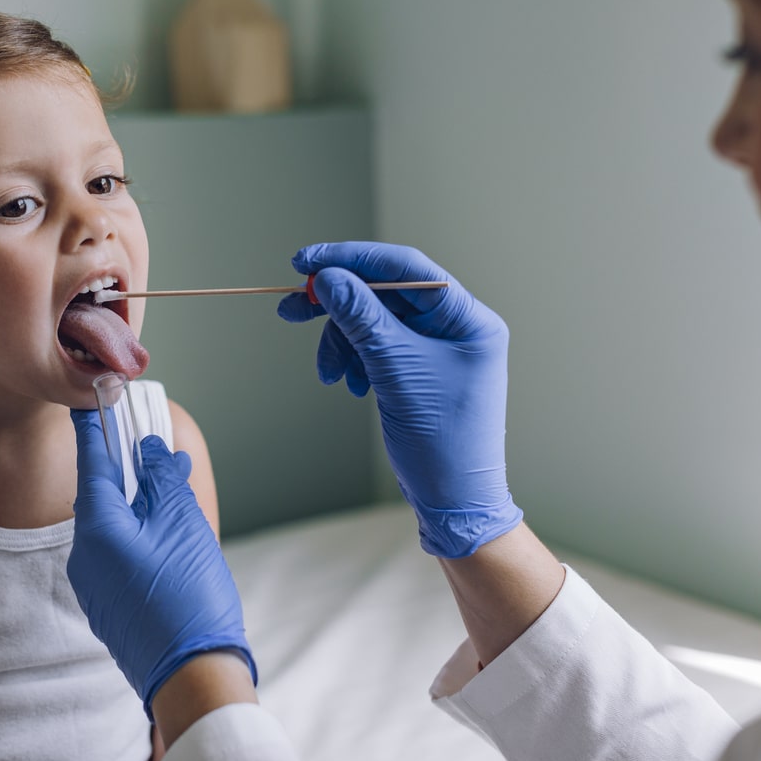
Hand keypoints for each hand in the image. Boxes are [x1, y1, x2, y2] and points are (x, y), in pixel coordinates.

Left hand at [69, 409, 255, 715]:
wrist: (192, 677)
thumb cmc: (189, 596)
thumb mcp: (183, 523)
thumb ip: (163, 479)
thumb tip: (150, 451)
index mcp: (98, 529)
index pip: (91, 464)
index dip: (95, 429)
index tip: (90, 401)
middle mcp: (85, 556)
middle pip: (102, 497)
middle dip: (129, 471)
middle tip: (152, 446)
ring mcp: (94, 585)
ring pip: (114, 529)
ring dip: (141, 505)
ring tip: (174, 489)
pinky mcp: (109, 607)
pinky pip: (119, 556)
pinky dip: (141, 536)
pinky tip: (169, 533)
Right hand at [277, 241, 522, 557]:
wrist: (453, 501)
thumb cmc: (441, 442)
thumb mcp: (396, 372)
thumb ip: (363, 318)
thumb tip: (329, 278)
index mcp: (467, 319)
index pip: (406, 267)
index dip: (353, 259)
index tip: (306, 262)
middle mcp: (455, 327)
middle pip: (385, 294)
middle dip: (338, 304)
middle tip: (292, 308)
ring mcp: (437, 349)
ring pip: (373, 322)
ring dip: (342, 341)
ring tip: (329, 373)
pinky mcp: (418, 370)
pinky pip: (375, 347)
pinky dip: (354, 360)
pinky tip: (348, 384)